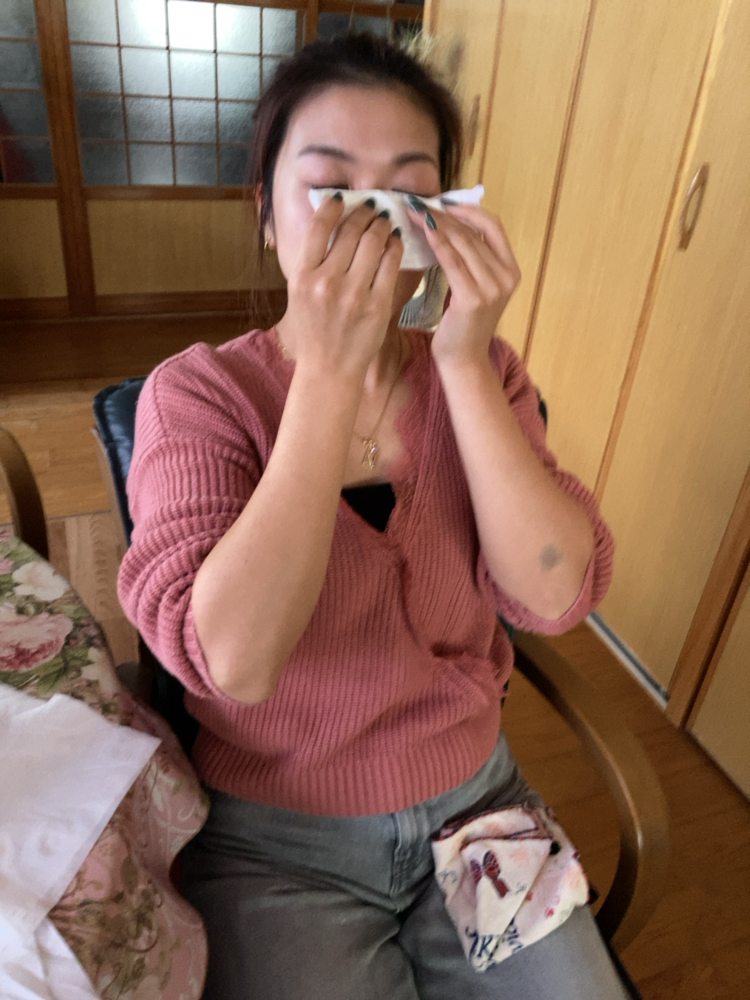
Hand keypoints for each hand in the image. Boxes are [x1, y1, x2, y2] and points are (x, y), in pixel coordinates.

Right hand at [282, 196, 402, 376]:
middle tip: (373, 207)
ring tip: (385, 222)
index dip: (334, 206)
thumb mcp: (300, 294)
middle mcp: (326, 282)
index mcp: (302, 276)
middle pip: (351, 231)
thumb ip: (312, 261)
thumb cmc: (314, 331)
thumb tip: (330, 221)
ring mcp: (353, 294)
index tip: (343, 200)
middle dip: (365, 213)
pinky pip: (391, 264)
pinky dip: (395, 247)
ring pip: (374, 243)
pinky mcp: (377, 305)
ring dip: (382, 226)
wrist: (329, 369)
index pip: (319, 226)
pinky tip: (395, 243)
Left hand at [407, 199, 520, 365]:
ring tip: (414, 213)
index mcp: (511, 270)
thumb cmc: (462, 324)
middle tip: (419, 204)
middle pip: (474, 232)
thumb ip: (469, 259)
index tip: (442, 202)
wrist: (463, 360)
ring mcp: (493, 288)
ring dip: (436, 224)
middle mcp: (506, 277)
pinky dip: (436, 242)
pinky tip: (421, 231)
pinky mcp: (473, 298)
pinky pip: (452, 261)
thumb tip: (445, 223)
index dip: (468, 209)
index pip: (493, 226)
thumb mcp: (472, 286)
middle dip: (445, 214)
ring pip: (463, 242)